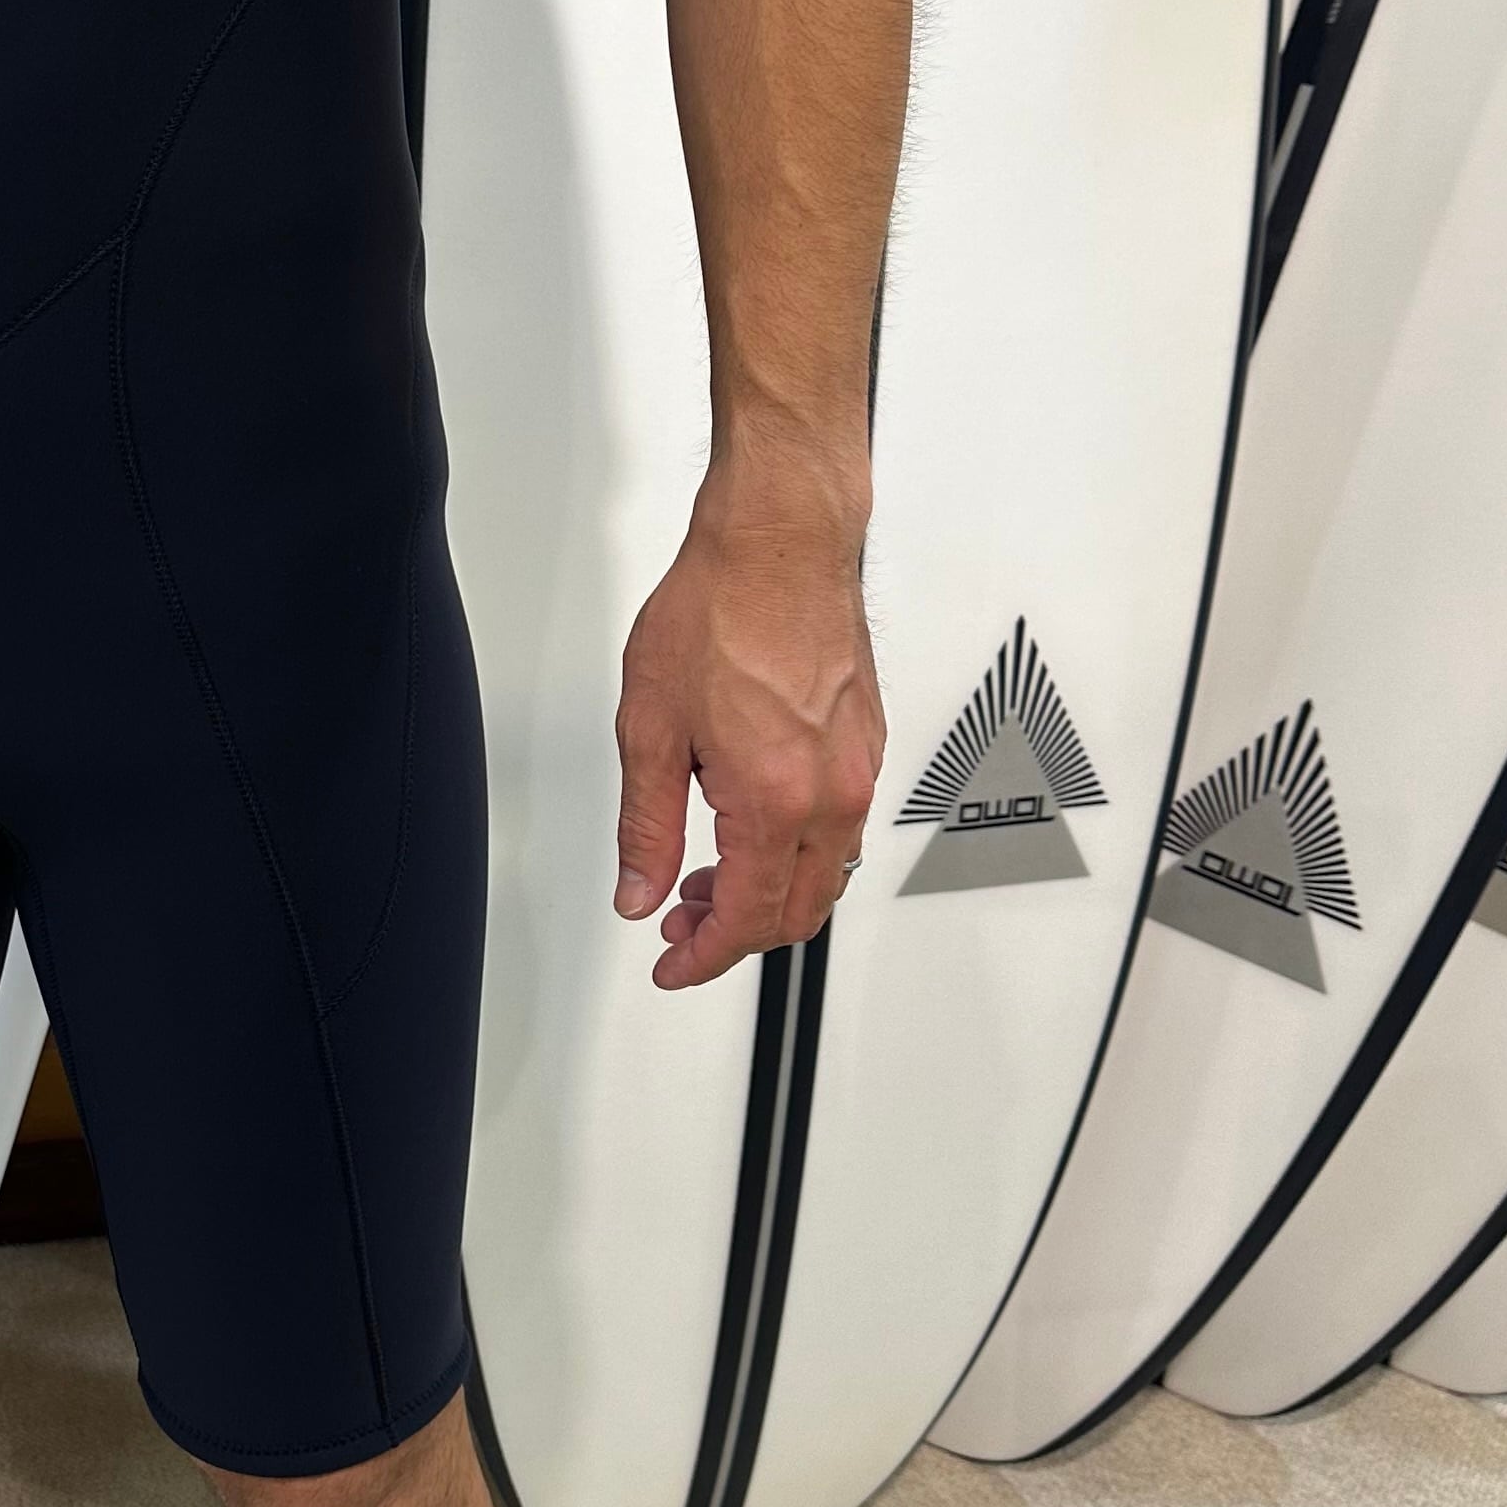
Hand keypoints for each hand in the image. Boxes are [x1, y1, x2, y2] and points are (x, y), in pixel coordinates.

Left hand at [613, 483, 883, 990]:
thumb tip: (638, 892)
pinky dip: (794, 849)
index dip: (703, 957)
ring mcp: (858, 768)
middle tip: (679, 923)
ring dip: (766, 891)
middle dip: (735, 932)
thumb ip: (645, 825)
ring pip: (823, 873)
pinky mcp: (868, 742)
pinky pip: (839, 826)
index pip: (746, 919)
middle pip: (796, 912)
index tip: (672, 965)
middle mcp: (831, 794)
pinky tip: (747, 822)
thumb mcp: (650, 728)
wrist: (779, 541)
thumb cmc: (721, 609)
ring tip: (705, 874)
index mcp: (775, 800)